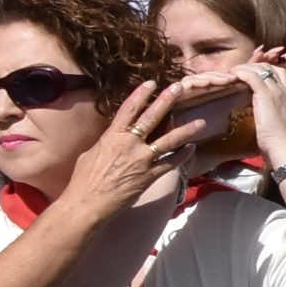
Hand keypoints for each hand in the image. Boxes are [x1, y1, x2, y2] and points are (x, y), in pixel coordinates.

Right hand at [59, 80, 213, 215]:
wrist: (86, 203)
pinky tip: (192, 148)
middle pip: (151, 118)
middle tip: (179, 88)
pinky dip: (183, 156)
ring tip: (202, 122)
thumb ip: (107, 142)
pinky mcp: (150, 176)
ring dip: (187, 130)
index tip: (152, 83)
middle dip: (166, 101)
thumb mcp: (91, 154)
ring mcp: (142, 160)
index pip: (129, 110)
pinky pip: (171, 163)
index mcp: (112, 137)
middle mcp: (129, 145)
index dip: (141, 95)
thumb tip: (114, 136)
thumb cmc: (83, 180)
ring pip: (169, 141)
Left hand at [231, 59, 285, 162]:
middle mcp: (285, 89)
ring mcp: (277, 91)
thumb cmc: (281, 141)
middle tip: (239, 71)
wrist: (285, 147)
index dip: (265, 69)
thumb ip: (272, 111)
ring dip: (245, 68)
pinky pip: (252, 76)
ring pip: (260, 69)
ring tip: (233, 72)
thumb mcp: (279, 121)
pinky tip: (233, 75)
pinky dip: (242, 73)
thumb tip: (262, 112)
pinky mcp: (266, 95)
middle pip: (270, 67)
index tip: (252, 73)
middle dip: (253, 66)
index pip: (279, 72)